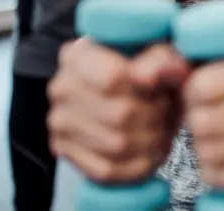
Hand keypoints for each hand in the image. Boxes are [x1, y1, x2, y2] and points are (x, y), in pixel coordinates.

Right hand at [48, 39, 189, 183]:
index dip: (148, 88)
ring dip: (150, 141)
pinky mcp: (63, 150)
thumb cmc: (150, 74)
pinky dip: (137, 164)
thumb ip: (161, 62)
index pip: (114, 78)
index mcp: (79, 54)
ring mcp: (59, 120)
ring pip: (116, 145)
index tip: (160, 87)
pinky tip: (147, 149)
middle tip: (165, 111)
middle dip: (155, 117)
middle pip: (120, 114)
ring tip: (159, 128)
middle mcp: (61, 86)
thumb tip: (146, 77)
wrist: (138, 96)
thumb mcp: (163, 58)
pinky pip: (107, 169)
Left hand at [184, 51, 223, 188]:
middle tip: (204, 121)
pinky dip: (217, 170)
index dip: (191, 94)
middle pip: (206, 122)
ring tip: (213, 140)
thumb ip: (191, 64)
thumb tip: (153, 72)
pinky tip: (223, 159)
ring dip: (204, 149)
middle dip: (196, 124)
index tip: (199, 96)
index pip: (204, 85)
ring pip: (214, 152)